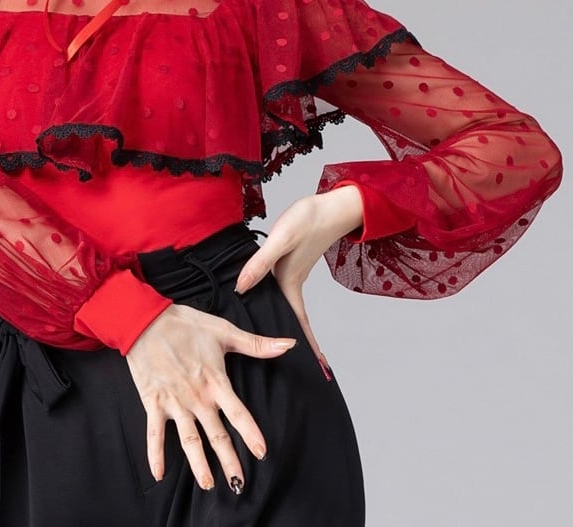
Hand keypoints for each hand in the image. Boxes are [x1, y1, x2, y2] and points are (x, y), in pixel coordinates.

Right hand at [125, 302, 296, 492]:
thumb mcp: (224, 331)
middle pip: (215, 434)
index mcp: (214, 381)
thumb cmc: (186, 324)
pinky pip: (154, 433)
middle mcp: (196, 397)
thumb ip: (256, 344)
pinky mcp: (153, 402)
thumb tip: (288, 344)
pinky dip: (155, 454)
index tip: (261, 452)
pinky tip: (158, 474)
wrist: (146, 321)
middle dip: (228, 459)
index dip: (250, 432)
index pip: (237, 412)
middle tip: (239, 483)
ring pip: (188, 439)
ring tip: (208, 484)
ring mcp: (174, 402)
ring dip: (198, 463)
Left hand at [234, 186, 362, 362]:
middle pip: (294, 319)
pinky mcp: (292, 263)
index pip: (298, 322)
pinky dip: (279, 301)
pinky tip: (267, 298)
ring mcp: (293, 272)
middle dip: (299, 343)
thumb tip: (241, 287)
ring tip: (283, 341)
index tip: (318, 368)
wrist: (331, 205)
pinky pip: (283, 290)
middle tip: (306, 365)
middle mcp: (292, 281)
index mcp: (290, 282)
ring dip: (288, 322)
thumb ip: (259, 263)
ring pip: (288, 305)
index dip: (306, 346)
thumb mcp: (281, 239)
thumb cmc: (309, 219)